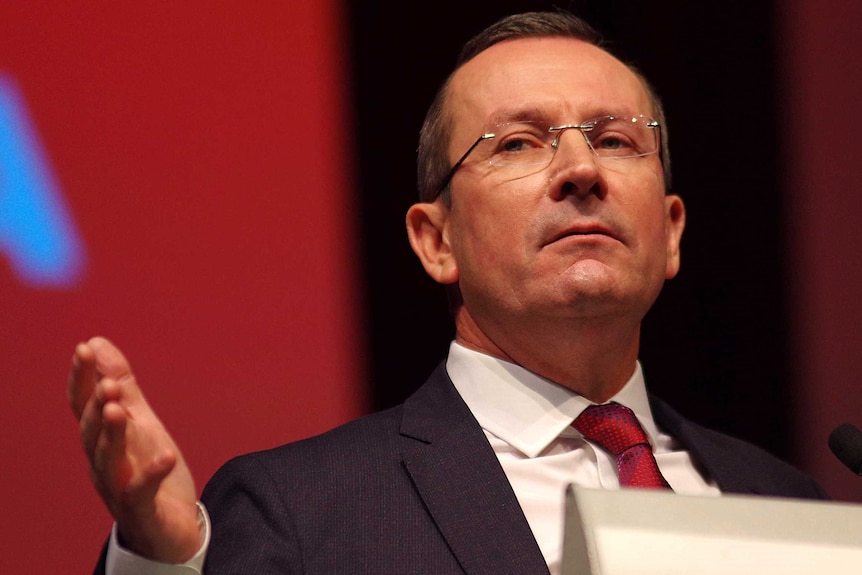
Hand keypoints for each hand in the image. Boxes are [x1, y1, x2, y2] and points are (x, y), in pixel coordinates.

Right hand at [68, 337, 199, 561]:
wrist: (169, 527)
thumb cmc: (148, 471)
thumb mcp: (140, 421)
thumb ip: (123, 386)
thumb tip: (99, 343)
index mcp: (101, 439)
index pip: (82, 405)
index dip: (81, 378)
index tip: (84, 348)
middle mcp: (102, 463)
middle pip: (91, 432)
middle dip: (97, 406)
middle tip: (108, 383)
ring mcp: (118, 488)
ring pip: (107, 460)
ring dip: (112, 434)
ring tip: (118, 410)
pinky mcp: (141, 510)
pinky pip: (141, 492)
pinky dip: (151, 473)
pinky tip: (166, 456)